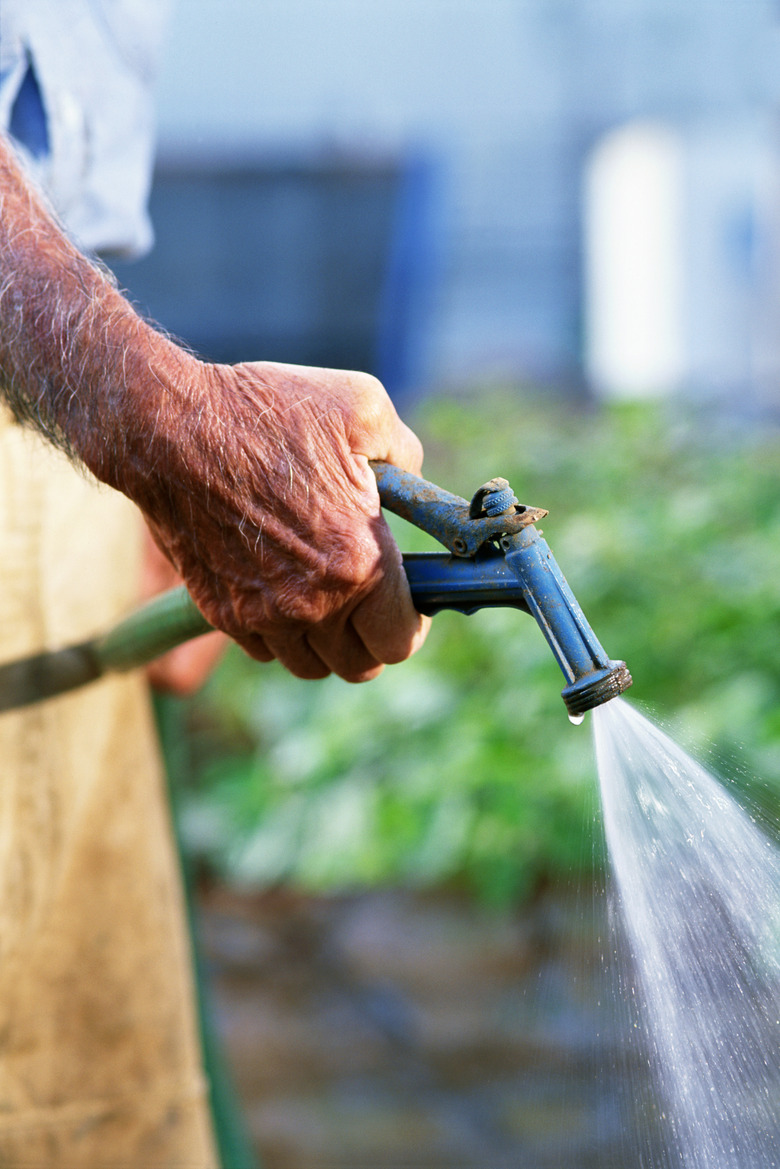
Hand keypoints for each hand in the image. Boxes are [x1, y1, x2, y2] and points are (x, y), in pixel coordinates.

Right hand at [130, 360, 430, 682]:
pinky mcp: (222, 614)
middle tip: (367, 600)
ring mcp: (263, 615)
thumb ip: (406, 457)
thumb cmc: (268, 412)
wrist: (169, 428)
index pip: (401, 641)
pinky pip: (263, 650)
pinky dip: (277, 633)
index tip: (403, 599)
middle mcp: (313, 603)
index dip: (409, 623)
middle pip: (359, 667)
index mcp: (360, 562)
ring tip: (323, 596)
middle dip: (370, 638)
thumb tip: (413, 487)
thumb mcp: (363, 409)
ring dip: (323, 641)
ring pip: (310, 666)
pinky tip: (278, 588)